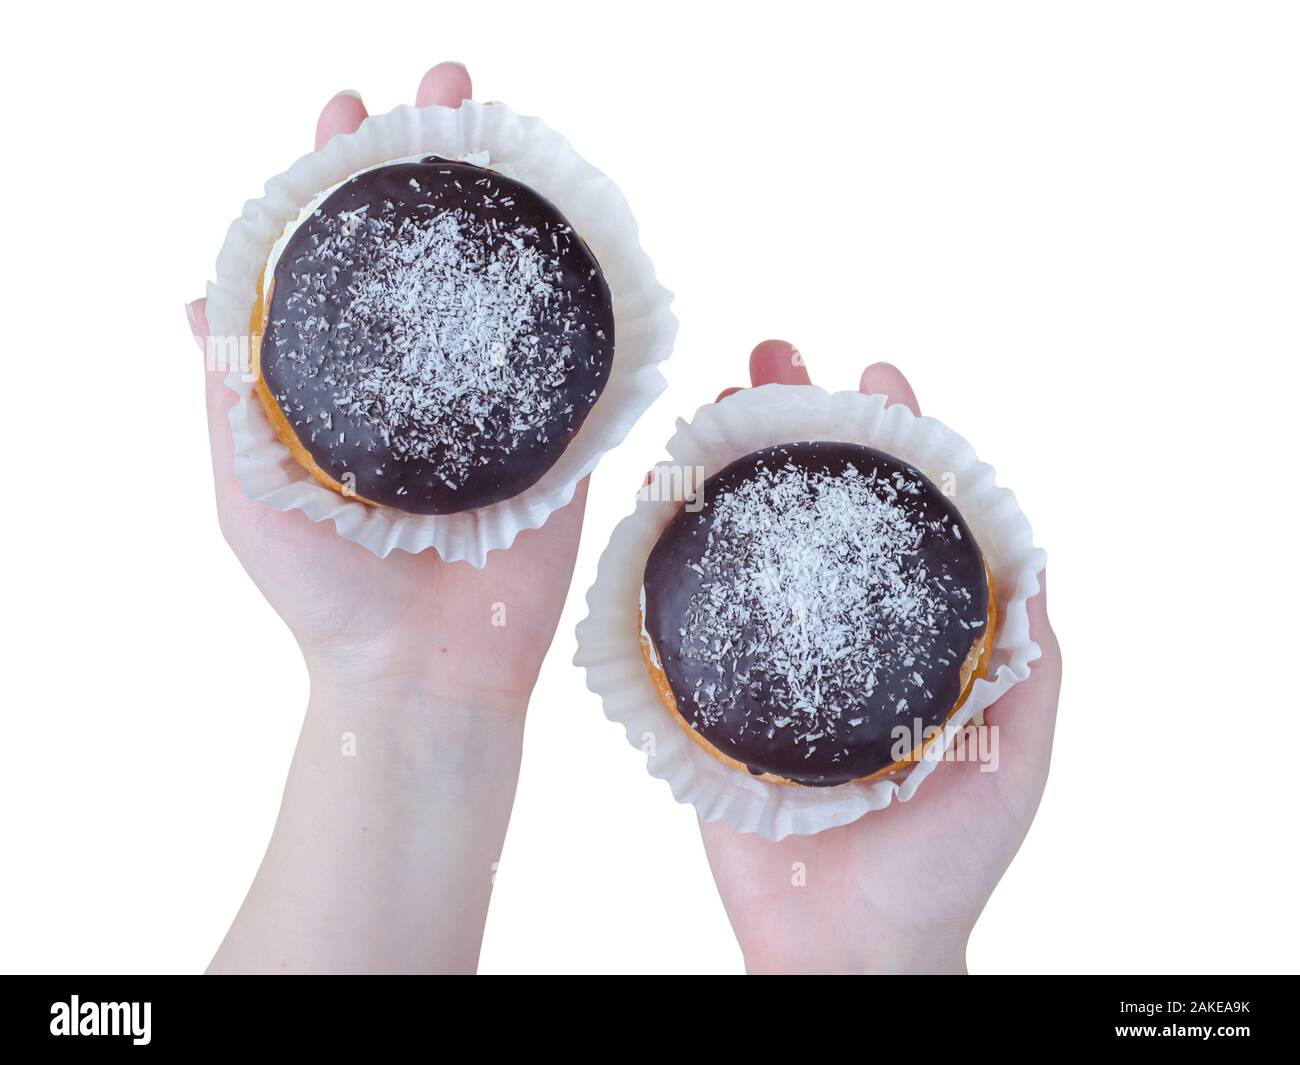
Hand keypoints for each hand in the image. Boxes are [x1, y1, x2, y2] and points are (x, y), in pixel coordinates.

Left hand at [186, 63, 585, 712]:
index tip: (341, 115)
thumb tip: (192, 297)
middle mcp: (421, 381)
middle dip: (432, 162)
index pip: (344, 259)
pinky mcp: (557, 440)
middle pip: (430, 249)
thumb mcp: (247, 489)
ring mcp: (492, 405)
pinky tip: (582, 230)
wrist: (422, 673)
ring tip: (509, 131)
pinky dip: (581, 293)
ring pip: (504, 285)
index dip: (339, 183)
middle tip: (443, 90)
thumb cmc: (325, 595)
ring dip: (508, 203)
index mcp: (348, 384)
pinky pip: (574, 358)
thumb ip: (227, 396)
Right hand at [699, 341, 1061, 974]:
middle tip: (775, 354)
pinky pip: (679, 611)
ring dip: (730, 463)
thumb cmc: (946, 862)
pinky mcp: (704, 695)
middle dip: (798, 422)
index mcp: (908, 633)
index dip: (897, 442)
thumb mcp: (1016, 751)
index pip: (904, 515)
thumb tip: (1035, 557)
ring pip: (744, 540)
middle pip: (815, 506)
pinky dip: (669, 545)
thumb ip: (1030, 660)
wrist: (847, 950)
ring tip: (714, 396)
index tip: (881, 378)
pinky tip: (660, 491)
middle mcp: (834, 629)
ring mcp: (766, 656)